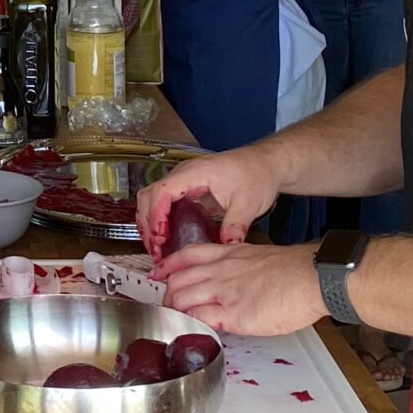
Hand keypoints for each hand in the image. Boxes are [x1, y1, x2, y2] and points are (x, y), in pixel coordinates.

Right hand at [136, 141, 283, 246]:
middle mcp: (184, 173)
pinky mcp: (188, 187)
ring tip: (158, 246)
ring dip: (150, 221)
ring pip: (152, 197)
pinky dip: (159, 219)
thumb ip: (235, 226)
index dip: (156, 215)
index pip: (162, 191)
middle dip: (148, 223)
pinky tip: (166, 237)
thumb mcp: (248, 203)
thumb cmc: (256, 175)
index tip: (160, 237)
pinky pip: (163, 201)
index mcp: (195, 173)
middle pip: (150, 195)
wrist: (265, 164)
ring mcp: (184, 179)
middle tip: (156, 249)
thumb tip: (226, 247)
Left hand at [158, 241, 325, 337]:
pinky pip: (201, 318)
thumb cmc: (294, 270)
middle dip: (167, 292)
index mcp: (228, 254)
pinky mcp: (234, 314)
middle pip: (179, 278)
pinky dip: (192, 323)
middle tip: (166, 301)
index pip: (188, 255)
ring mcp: (225, 292)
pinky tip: (192, 328)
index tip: (160, 272)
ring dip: (175, 309)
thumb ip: (239, 267)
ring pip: (184, 298)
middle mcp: (221, 271)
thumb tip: (234, 280)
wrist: (311, 277)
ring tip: (175, 317)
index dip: (169, 265)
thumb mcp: (258, 257)